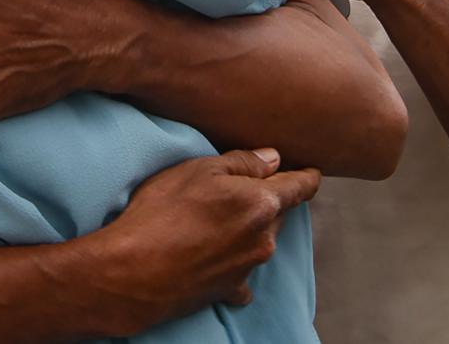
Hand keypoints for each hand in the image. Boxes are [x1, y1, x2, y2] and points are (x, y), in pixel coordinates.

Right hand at [87, 148, 320, 332]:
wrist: (135, 271)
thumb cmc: (164, 212)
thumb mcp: (199, 169)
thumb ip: (242, 162)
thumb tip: (273, 159)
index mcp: (262, 203)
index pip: (300, 186)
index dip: (308, 176)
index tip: (312, 172)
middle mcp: (264, 238)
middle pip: (278, 213)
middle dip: (269, 200)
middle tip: (242, 190)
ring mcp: (249, 267)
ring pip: (261, 241)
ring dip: (249, 229)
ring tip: (216, 222)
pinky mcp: (230, 290)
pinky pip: (242, 274)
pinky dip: (234, 264)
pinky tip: (215, 259)